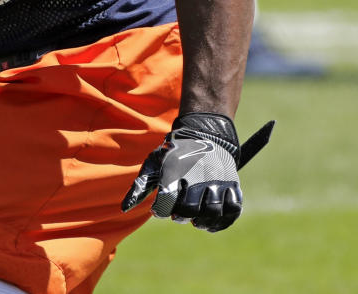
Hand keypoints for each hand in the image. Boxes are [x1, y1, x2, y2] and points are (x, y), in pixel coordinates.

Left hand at [122, 113, 273, 232]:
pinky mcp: (233, 184)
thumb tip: (124, 209)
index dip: (161, 211)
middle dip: (180, 217)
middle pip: (190, 210)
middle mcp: (198, 174)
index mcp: (175, 169)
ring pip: (212, 212)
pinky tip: (210, 224)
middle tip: (177, 214)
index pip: (166, 200)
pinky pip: (233, 210)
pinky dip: (222, 222)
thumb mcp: (154, 163)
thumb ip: (140, 187)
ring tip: (194, 220)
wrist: (205, 133)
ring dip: (201, 222)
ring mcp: (218, 179)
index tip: (159, 210)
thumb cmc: (174, 153)